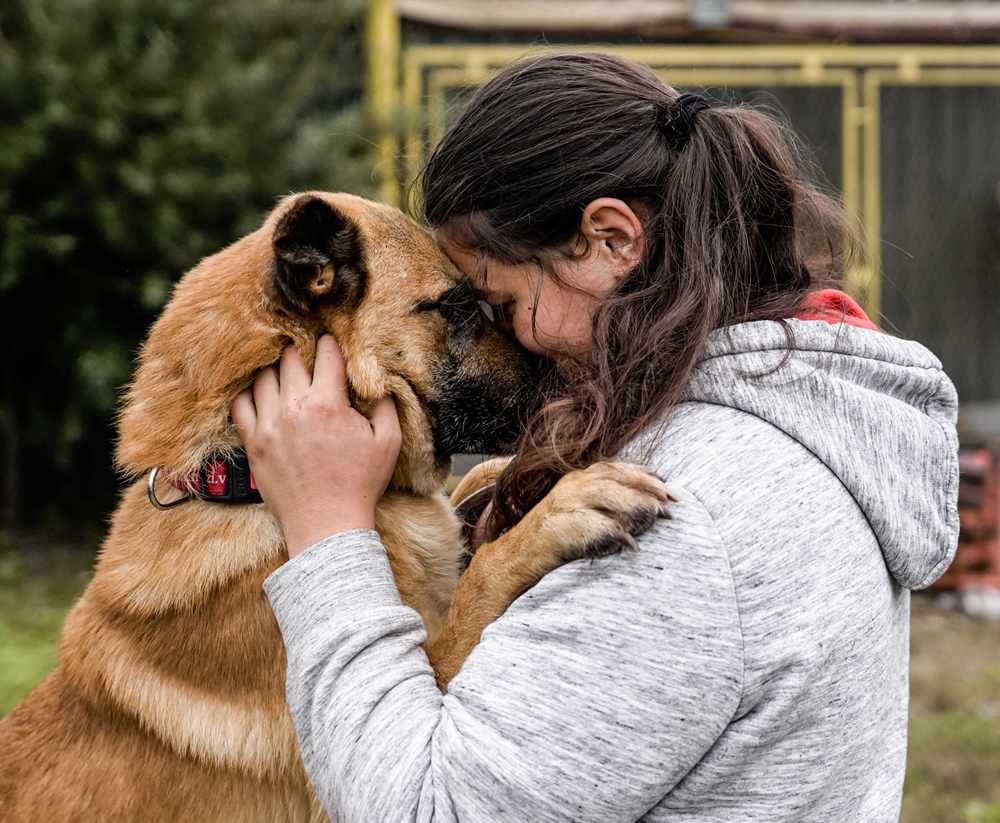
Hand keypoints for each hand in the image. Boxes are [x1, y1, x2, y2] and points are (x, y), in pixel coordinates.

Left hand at [231, 335, 400, 557]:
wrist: (327, 525)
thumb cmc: (360, 484)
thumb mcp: (389, 442)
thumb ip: (385, 404)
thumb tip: (378, 381)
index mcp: (328, 403)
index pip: (326, 353)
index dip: (331, 343)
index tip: (333, 343)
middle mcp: (293, 408)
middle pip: (290, 357)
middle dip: (301, 349)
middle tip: (308, 353)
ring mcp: (268, 425)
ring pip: (263, 376)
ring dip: (275, 368)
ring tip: (285, 370)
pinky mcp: (253, 443)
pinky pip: (239, 404)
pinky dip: (249, 392)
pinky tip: (261, 393)